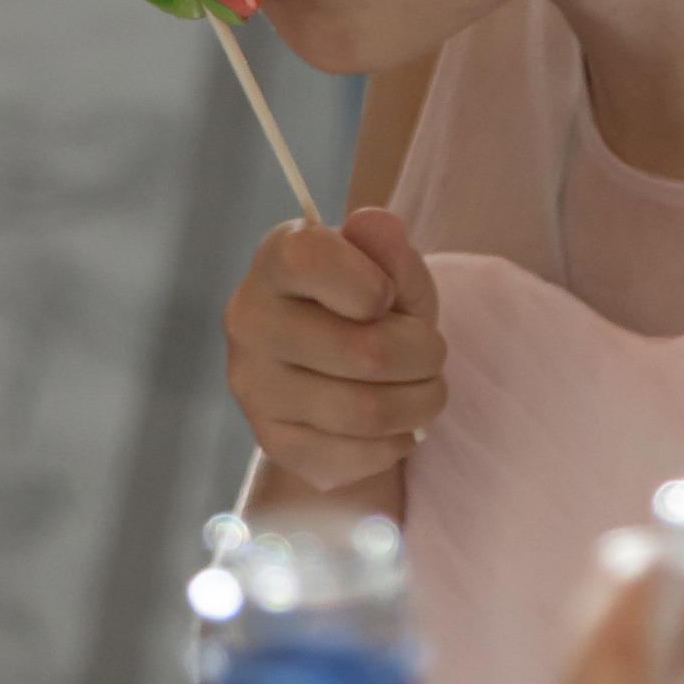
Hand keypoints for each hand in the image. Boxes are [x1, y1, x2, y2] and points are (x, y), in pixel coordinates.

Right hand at [223, 207, 445, 491]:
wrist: (338, 366)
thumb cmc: (369, 301)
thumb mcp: (390, 269)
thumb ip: (389, 249)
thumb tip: (377, 224)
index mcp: (276, 259)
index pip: (311, 263)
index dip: (372, 284)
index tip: (388, 297)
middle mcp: (250, 320)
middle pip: (363, 352)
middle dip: (425, 355)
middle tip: (434, 354)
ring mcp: (254, 386)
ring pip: (363, 413)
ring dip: (419, 404)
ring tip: (429, 391)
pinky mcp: (270, 441)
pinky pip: (350, 458)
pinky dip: (393, 445)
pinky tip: (397, 426)